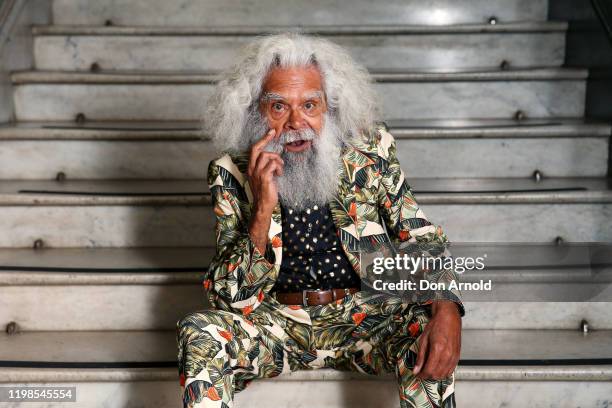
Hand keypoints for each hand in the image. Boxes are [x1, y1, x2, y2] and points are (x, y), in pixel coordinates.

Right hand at [247, 129, 283, 254]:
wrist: (263, 206)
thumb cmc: (265, 192)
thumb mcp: (262, 177)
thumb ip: (265, 167)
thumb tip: (274, 158)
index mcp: (250, 168)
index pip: (254, 149)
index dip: (262, 139)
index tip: (271, 132)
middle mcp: (252, 169)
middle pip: (258, 149)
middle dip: (266, 141)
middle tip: (274, 136)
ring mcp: (257, 173)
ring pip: (267, 156)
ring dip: (276, 160)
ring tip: (279, 168)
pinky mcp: (264, 178)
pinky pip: (272, 165)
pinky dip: (278, 168)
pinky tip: (279, 174)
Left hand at [412, 301, 461, 379]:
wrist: (449, 318)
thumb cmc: (436, 325)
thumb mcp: (423, 339)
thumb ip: (420, 357)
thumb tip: (416, 369)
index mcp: (438, 349)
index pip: (429, 370)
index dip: (421, 375)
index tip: (417, 374)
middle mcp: (448, 354)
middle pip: (437, 374)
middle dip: (427, 376)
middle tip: (421, 372)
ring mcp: (454, 356)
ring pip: (444, 374)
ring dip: (435, 375)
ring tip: (429, 370)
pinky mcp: (458, 356)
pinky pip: (451, 370)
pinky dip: (443, 372)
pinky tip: (438, 368)